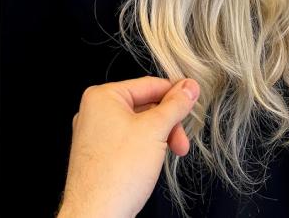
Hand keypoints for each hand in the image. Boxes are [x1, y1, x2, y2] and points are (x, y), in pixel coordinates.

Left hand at [58, 77, 199, 217]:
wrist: (97, 217)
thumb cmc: (117, 174)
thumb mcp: (156, 130)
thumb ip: (175, 105)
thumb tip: (189, 87)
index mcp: (102, 97)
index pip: (149, 85)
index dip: (175, 93)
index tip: (194, 98)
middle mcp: (94, 112)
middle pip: (145, 106)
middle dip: (168, 124)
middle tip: (182, 140)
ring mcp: (95, 135)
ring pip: (139, 125)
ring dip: (160, 137)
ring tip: (171, 154)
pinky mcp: (98, 156)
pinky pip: (129, 141)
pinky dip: (146, 148)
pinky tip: (153, 162)